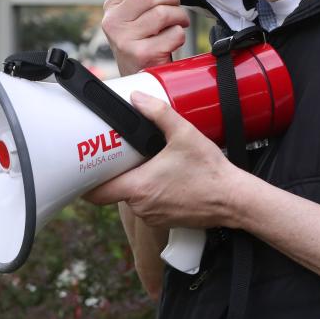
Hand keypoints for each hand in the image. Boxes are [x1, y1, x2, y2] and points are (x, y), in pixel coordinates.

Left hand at [83, 91, 243, 229]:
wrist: (233, 199)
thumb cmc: (209, 171)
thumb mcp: (184, 134)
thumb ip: (158, 113)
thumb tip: (138, 97)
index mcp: (139, 187)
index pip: (96, 194)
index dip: (86, 182)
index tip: (86, 169)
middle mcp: (141, 206)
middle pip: (115, 192)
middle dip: (117, 174)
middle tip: (123, 156)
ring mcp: (153, 217)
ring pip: (132, 199)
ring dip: (136, 184)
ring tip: (149, 164)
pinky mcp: (165, 220)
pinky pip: (148, 206)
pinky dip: (151, 193)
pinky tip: (166, 178)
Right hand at [102, 0, 189, 75]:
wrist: (140, 74)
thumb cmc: (142, 36)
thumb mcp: (135, 6)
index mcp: (111, 5)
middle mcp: (113, 22)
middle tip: (176, 4)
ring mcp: (124, 40)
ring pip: (163, 13)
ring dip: (179, 16)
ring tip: (177, 22)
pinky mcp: (140, 55)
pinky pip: (172, 34)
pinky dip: (179, 35)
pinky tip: (172, 40)